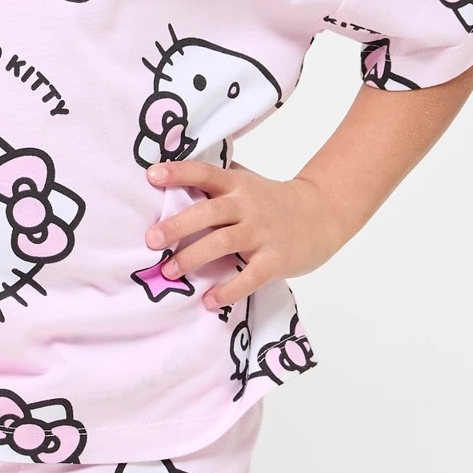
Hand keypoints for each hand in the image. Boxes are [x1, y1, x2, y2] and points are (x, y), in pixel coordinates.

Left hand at [144, 161, 342, 310]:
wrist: (321, 214)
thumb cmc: (272, 200)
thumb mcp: (246, 183)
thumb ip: (216, 184)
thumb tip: (169, 182)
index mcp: (236, 185)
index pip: (204, 173)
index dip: (179, 172)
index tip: (152, 175)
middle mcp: (247, 206)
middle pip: (208, 213)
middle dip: (177, 226)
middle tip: (151, 240)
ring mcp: (262, 233)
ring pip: (223, 244)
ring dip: (193, 257)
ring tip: (169, 271)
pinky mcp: (275, 260)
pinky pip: (249, 278)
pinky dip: (228, 290)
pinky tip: (208, 300)